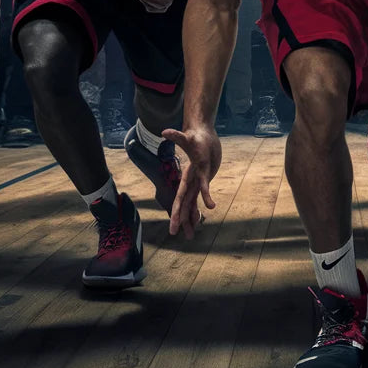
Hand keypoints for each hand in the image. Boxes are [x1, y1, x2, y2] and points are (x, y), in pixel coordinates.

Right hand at [162, 123, 221, 238]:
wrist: (202, 133)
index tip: (173, 225)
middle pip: (184, 204)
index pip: (180, 197)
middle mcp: (191, 181)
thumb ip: (177, 136)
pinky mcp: (204, 178)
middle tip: (175, 234)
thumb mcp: (188, 137)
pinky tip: (201, 216)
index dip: (177, 211)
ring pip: (192, 203)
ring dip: (191, 218)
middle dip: (181, 219)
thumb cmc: (196, 136)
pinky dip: (201, 205)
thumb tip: (164, 131)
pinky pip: (200, 195)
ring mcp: (197, 180)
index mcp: (187, 176)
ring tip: (189, 235)